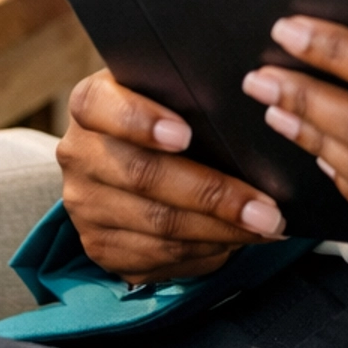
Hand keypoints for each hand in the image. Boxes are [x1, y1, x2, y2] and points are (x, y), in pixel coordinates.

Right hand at [58, 68, 287, 284]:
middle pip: (144, 177)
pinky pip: (158, 257)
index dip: (140, 121)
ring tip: (267, 226)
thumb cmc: (165, 111)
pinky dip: (206, 252)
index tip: (184, 135)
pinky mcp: (100, 246)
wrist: (125, 154)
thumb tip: (259, 107)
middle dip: (213, 195)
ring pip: (158, 225)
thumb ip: (193, 91)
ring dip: (220, 231)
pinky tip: (239, 241)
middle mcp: (80, 155)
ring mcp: (85, 205)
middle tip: (266, 207)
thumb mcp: (168, 90)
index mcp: (91, 103)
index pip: (100, 107)